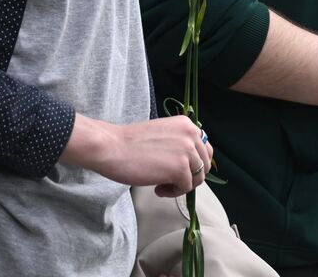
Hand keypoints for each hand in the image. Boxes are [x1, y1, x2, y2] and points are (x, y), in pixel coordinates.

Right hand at [60, 113, 211, 197]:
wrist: (112, 148)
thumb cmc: (130, 144)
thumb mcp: (163, 134)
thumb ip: (179, 143)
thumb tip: (192, 164)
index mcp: (187, 124)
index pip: (205, 148)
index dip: (195, 164)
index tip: (180, 170)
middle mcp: (192, 135)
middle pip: (205, 164)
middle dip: (190, 176)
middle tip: (170, 181)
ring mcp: (187, 151)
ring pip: (198, 178)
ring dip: (181, 185)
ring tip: (161, 185)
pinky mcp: (180, 169)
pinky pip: (186, 188)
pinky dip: (173, 192)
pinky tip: (157, 189)